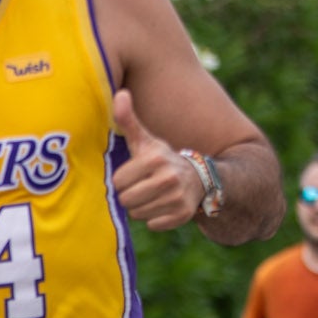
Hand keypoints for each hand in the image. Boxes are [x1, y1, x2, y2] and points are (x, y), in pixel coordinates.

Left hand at [107, 90, 199, 231]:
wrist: (198, 178)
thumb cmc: (161, 159)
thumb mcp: (145, 140)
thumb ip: (127, 119)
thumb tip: (120, 93)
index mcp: (155, 159)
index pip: (118, 182)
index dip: (123, 180)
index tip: (136, 174)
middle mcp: (168, 178)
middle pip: (126, 199)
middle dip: (131, 195)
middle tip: (143, 186)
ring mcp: (177, 197)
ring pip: (138, 213)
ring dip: (142, 207)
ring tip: (154, 194)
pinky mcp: (183, 215)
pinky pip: (153, 224)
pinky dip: (155, 219)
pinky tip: (164, 205)